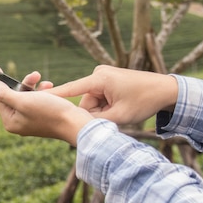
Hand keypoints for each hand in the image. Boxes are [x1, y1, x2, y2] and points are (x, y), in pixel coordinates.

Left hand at [0, 76, 92, 145]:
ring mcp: (30, 120)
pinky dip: (41, 91)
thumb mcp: (23, 101)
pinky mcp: (42, 116)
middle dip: (14, 82)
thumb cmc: (50, 113)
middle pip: (9, 96)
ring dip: (30, 84)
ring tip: (38, 76)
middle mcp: (18, 122)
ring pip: (24, 95)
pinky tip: (48, 86)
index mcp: (10, 121)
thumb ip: (4, 93)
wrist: (77, 125)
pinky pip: (36, 99)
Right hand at [48, 65, 178, 125]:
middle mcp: (98, 74)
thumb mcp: (120, 116)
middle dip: (95, 114)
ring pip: (91, 102)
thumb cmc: (145, 101)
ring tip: (121, 113)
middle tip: (114, 118)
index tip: (35, 99)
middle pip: (84, 102)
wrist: (167, 89)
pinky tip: (120, 108)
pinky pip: (99, 98)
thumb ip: (97, 122)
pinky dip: (106, 107)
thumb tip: (80, 127)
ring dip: (102, 112)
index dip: (53, 97)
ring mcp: (103, 77)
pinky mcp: (108, 80)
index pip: (69, 90)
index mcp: (99, 79)